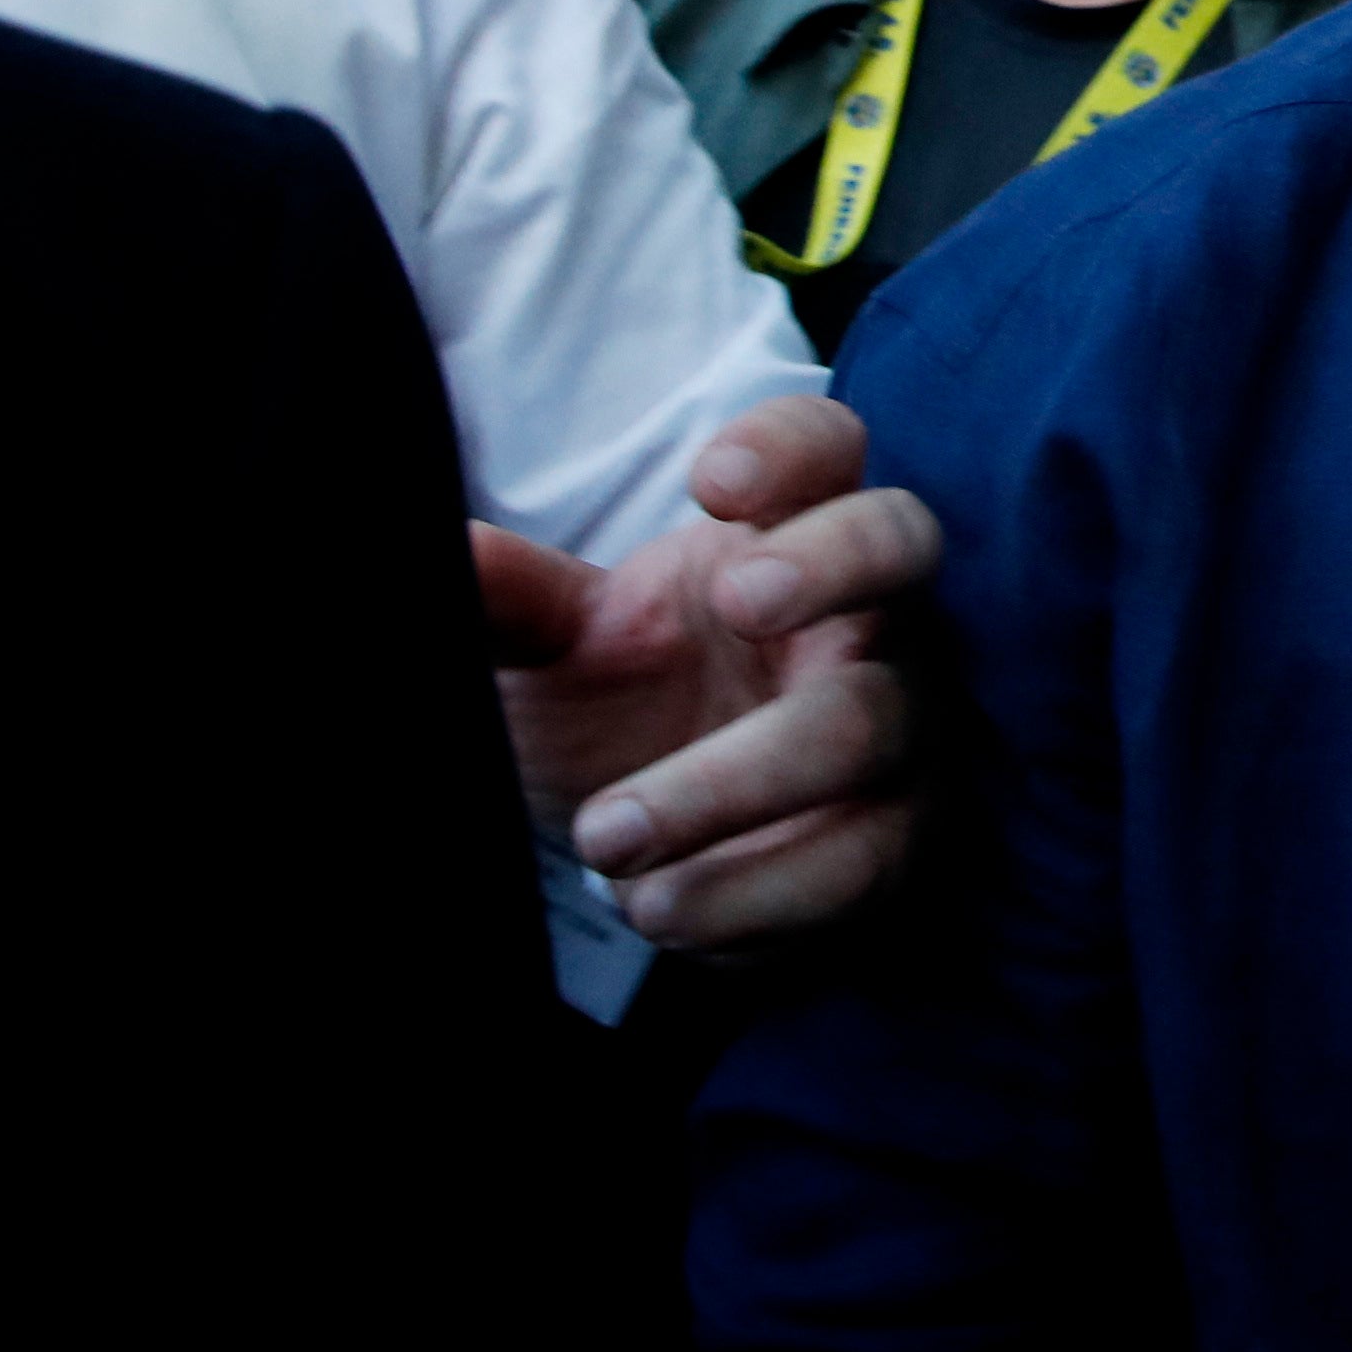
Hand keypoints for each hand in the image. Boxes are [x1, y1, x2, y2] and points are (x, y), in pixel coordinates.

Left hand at [476, 394, 942, 946]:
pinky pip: (861, 861)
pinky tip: (660, 908)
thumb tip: (450, 556)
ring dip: (737, 785)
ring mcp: (901, 717)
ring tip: (609, 837)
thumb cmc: (625, 699)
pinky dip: (755, 896)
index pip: (825, 444)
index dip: (789, 446)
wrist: (656, 836)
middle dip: (829, 567)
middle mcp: (869, 606)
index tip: (711, 482)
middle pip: (898, 546)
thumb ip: (514, 604)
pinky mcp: (897, 832)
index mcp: (788, 525)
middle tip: (737, 603)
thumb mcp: (557, 648)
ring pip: (872, 727)